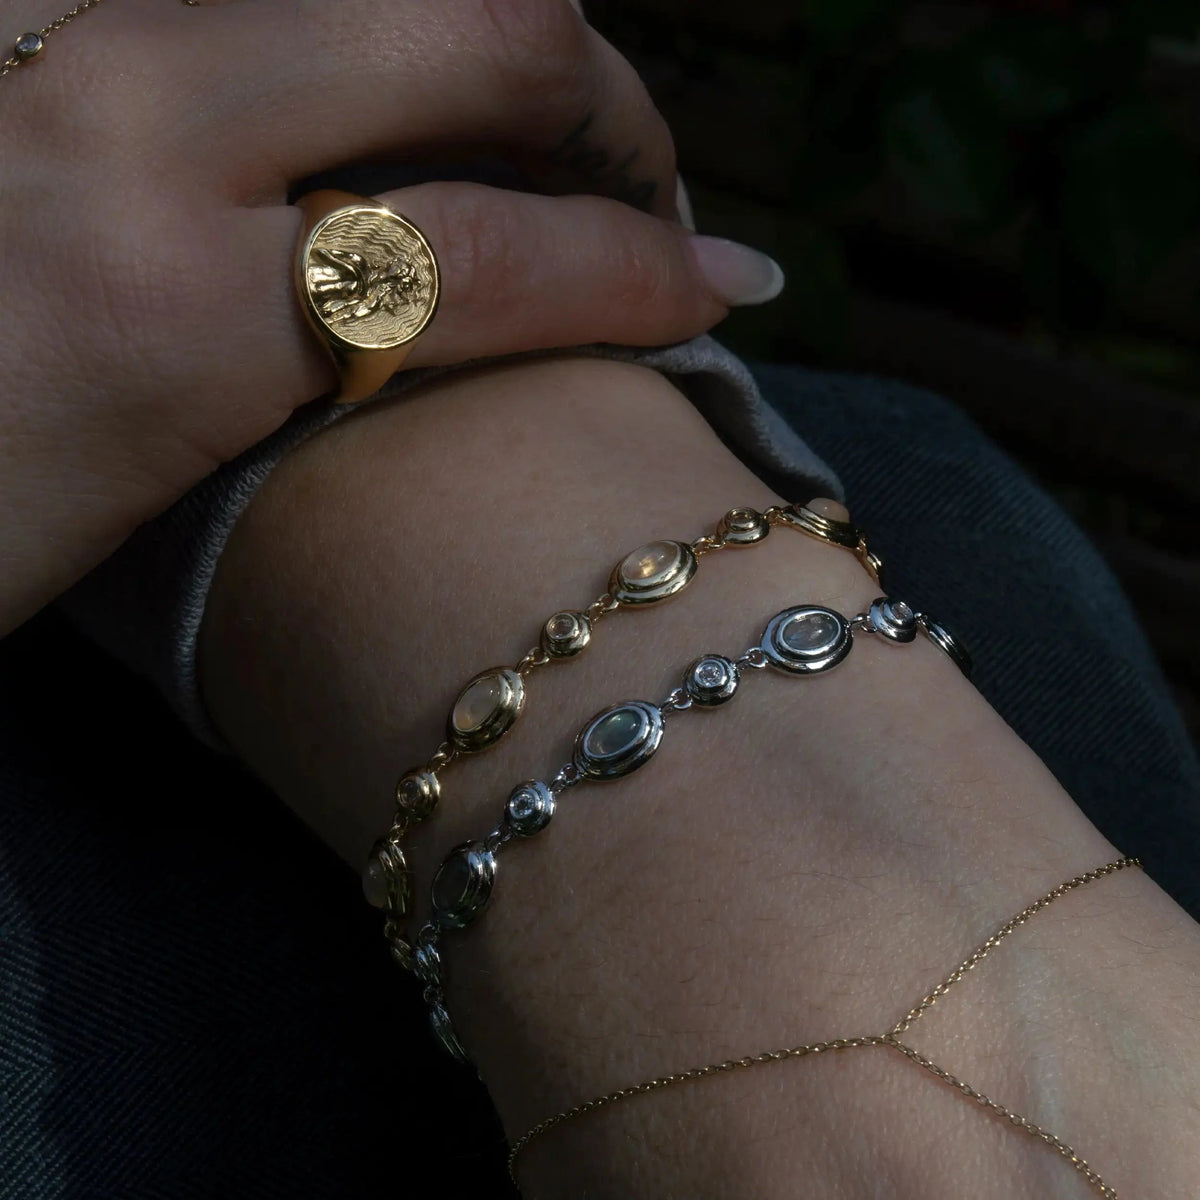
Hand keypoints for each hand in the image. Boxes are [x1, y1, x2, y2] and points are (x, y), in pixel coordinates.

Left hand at [0, 0, 780, 633]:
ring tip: (547, 150)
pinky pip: (269, 0)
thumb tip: (465, 322)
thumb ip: (301, 376)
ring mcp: (72, 42)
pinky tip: (401, 116)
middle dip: (611, 108)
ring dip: (502, 51)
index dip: (645, 274)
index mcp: (165, 305)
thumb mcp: (136, 504)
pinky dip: (374, 43)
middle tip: (649, 202)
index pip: (497, 251)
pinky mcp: (44, 24)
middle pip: (478, 21)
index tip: (725, 299)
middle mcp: (127, 122)